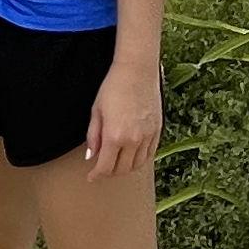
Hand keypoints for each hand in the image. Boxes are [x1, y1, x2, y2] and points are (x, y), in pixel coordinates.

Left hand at [84, 56, 162, 176]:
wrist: (137, 70)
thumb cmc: (113, 87)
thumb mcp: (96, 111)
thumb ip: (93, 136)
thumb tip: (90, 156)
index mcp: (114, 136)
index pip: (105, 167)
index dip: (96, 175)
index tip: (91, 177)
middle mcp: (133, 140)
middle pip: (122, 169)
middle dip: (110, 173)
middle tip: (102, 169)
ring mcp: (147, 136)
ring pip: (137, 165)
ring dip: (125, 168)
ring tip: (116, 163)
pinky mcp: (157, 130)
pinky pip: (149, 154)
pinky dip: (139, 159)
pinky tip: (131, 155)